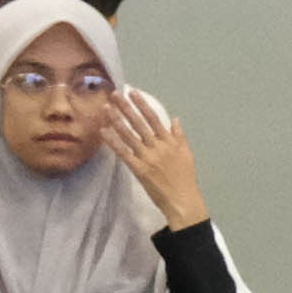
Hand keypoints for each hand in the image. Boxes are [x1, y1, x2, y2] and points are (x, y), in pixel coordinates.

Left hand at [106, 89, 210, 231]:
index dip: (143, 105)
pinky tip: (104, 132)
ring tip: (107, 108)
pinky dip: (113, 142)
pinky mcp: (139, 169)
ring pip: (130, 135)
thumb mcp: (187, 154)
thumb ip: (179, 136)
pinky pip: (124, 153)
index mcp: (170, 142)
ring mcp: (147, 157)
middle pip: (139, 123)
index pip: (154, 118)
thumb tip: (175, 119)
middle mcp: (157, 146)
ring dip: (117, 121)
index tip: (133, 93)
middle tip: (115, 94)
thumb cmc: (185, 178)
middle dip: (126, 108)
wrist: (183, 199)